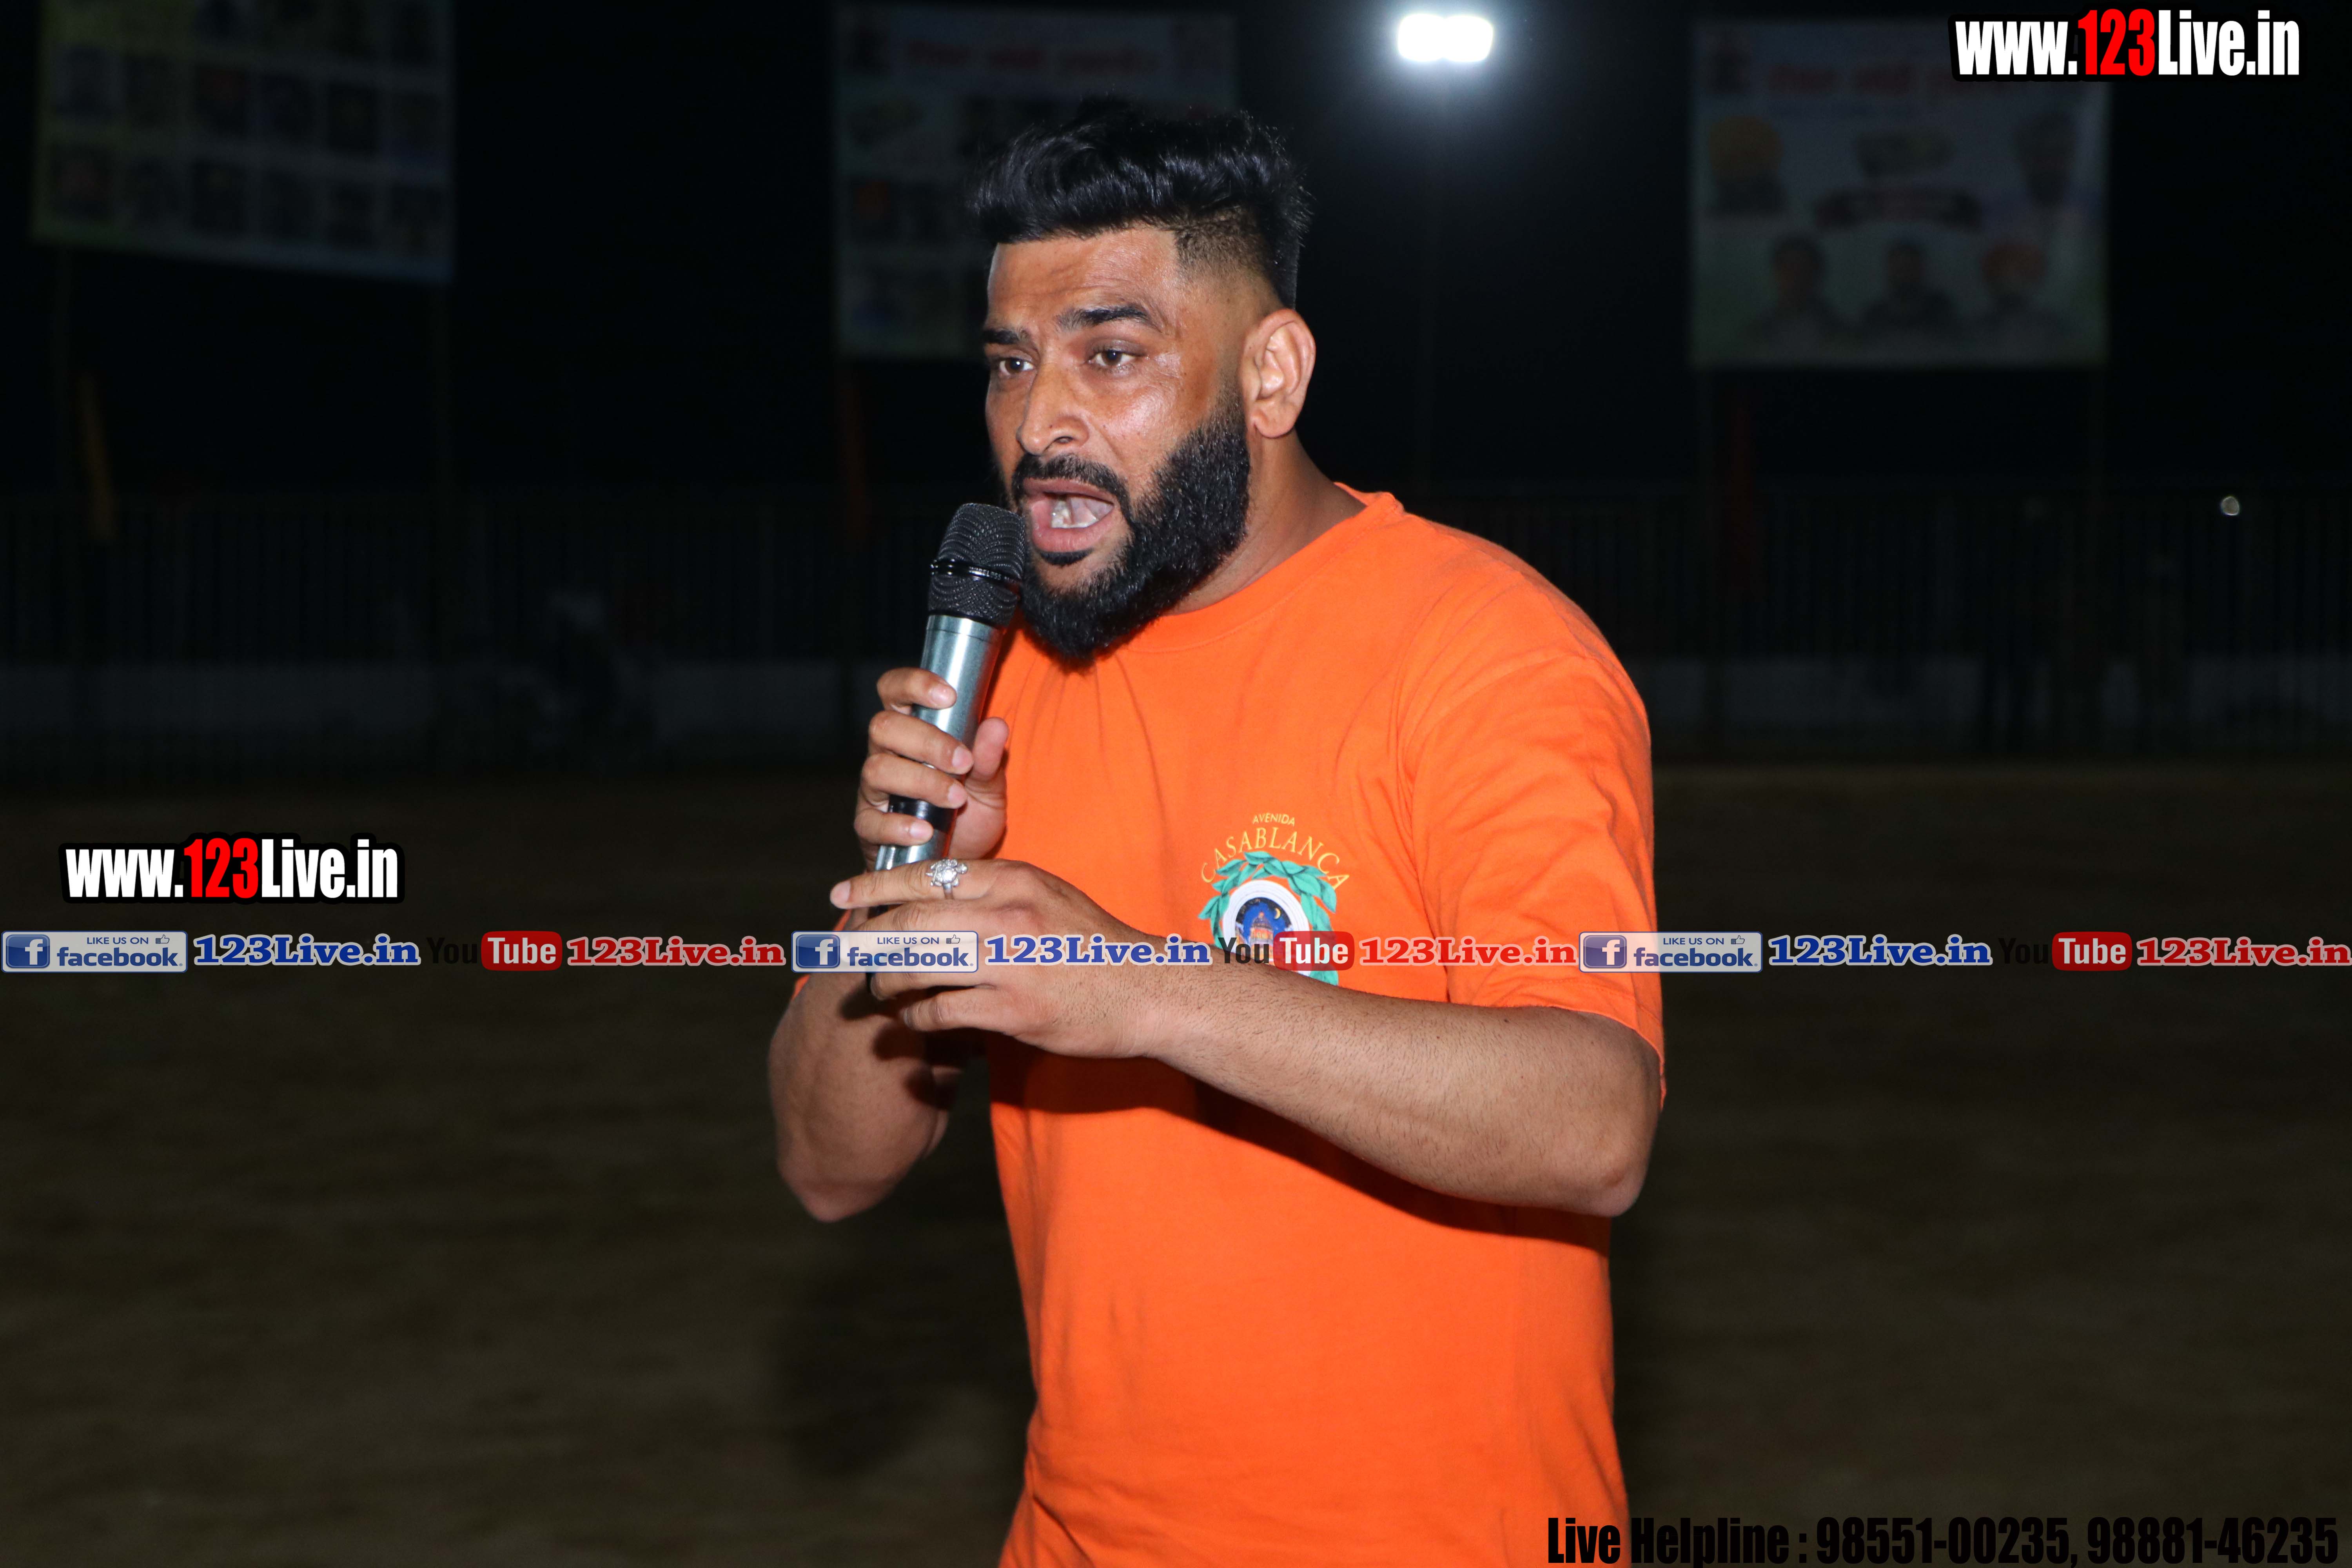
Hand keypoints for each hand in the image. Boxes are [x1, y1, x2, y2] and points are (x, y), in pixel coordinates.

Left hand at [830, 858, 1184, 1059]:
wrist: (1146, 992)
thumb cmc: (1092, 945)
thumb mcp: (1047, 895)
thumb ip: (995, 890)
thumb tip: (933, 894)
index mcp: (1014, 880)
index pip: (927, 874)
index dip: (876, 885)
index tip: (845, 894)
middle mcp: (1008, 916)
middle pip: (911, 921)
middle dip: (868, 938)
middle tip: (846, 950)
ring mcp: (1009, 965)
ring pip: (917, 967)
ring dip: (886, 981)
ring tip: (877, 988)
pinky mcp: (1012, 1012)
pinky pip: (940, 1011)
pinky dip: (917, 1017)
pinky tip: (915, 1019)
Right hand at [856, 668, 1010, 866]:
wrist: (955, 865)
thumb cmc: (968, 814)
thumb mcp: (989, 787)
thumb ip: (990, 758)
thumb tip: (997, 725)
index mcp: (910, 730)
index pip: (894, 690)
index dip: (914, 684)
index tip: (949, 696)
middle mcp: (885, 753)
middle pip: (884, 727)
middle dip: (927, 742)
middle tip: (964, 762)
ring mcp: (874, 790)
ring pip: (877, 769)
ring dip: (920, 782)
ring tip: (956, 799)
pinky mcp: (868, 826)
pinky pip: (871, 822)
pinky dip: (899, 825)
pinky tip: (926, 830)